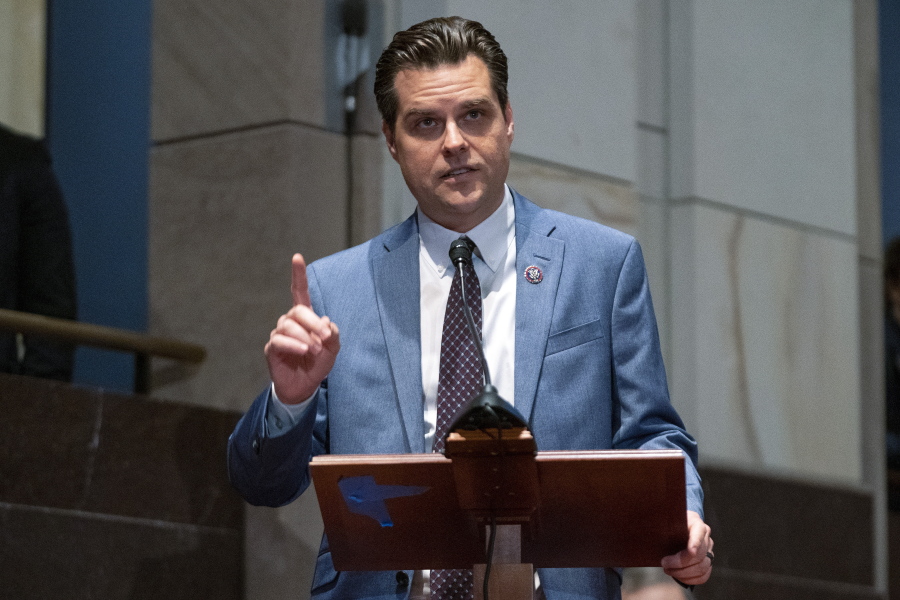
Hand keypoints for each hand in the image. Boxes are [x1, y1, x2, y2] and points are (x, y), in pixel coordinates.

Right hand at [264, 254, 339, 403]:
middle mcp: (290, 321)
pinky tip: (303, 351)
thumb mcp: (333, 348)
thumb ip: (333, 334)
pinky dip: (294, 344)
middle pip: (298, 311)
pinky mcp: (272, 348)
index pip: (300, 292)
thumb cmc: (318, 363)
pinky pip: (280, 340)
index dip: (298, 275)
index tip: (297, 257)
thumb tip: (326, 321)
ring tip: (314, 350)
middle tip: (325, 339)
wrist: (305, 385)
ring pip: (289, 325)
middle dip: (313, 323)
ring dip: (305, 337)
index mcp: (305, 317)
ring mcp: (279, 334)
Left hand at [661, 510, 712, 585]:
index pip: (699, 533)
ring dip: (683, 573)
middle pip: (699, 555)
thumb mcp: (667, 519)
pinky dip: (689, 579)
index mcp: (697, 524)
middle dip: (681, 563)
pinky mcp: (707, 563)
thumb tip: (650, 529)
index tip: (691, 551)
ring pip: (702, 568)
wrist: (679, 527)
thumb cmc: (671, 524)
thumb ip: (663, 524)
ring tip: (668, 570)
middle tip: (664, 563)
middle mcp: (706, 538)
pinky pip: (703, 576)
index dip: (696, 543)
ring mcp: (708, 552)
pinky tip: (677, 576)